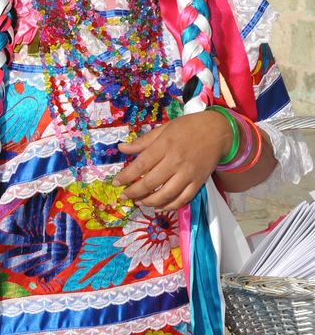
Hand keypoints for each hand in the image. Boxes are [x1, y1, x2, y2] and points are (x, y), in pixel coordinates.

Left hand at [113, 111, 230, 209]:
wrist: (217, 131)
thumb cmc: (187, 127)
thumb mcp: (163, 129)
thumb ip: (142, 142)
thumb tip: (121, 148)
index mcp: (165, 145)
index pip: (141, 164)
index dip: (127, 176)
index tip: (116, 183)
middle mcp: (176, 161)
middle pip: (151, 182)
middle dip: (134, 192)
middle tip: (124, 196)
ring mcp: (188, 174)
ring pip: (166, 195)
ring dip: (149, 202)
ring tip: (139, 202)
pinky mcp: (198, 182)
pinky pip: (183, 199)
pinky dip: (169, 206)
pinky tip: (159, 206)